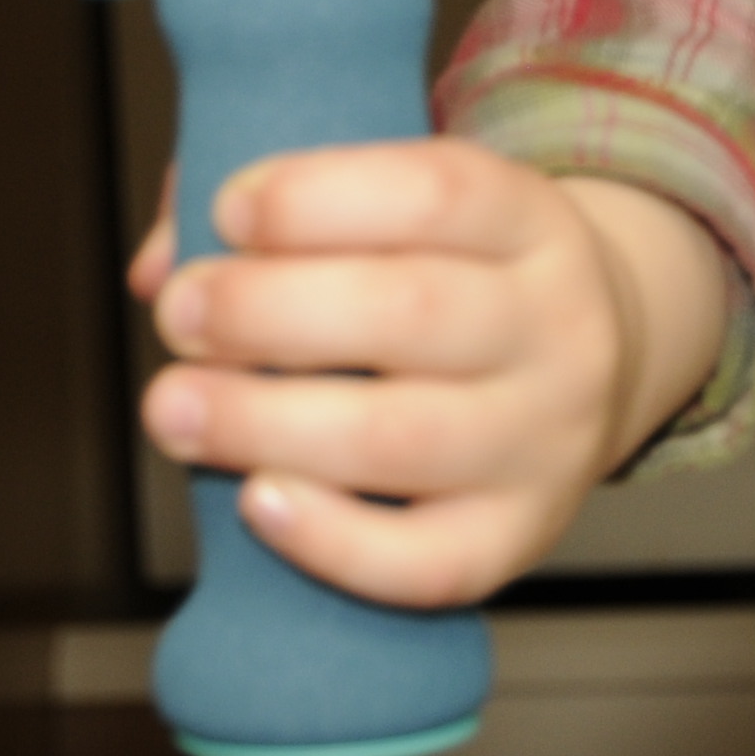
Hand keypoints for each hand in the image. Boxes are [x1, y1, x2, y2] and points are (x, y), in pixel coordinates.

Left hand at [131, 140, 731, 606]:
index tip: (228, 211)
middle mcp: (554, 328)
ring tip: (172, 408)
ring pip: (400, 438)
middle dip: (262, 312)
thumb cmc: (456, 281)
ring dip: (259, 422)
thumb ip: (280, 214)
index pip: (437, 193)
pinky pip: (425, 563)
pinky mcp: (516, 538)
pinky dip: (327, 541)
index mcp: (531, 222)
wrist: (593, 372)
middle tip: (178, 316)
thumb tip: (160, 265)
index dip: (316, 198)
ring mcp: (544, 442)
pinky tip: (256, 501)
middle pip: (410, 312)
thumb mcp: (409, 211)